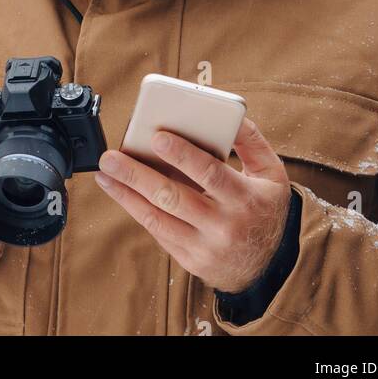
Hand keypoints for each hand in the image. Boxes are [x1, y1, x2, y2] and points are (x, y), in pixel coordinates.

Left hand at [94, 115, 291, 293]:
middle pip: (174, 197)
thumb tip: (228, 114)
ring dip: (127, 195)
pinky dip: (137, 211)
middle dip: (138, 175)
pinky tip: (120, 193)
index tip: (156, 136)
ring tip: (105, 175)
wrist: (271, 265)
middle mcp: (224, 226)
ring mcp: (205, 247)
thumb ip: (250, 141)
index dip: (182, 155)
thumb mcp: (271, 173)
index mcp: (245, 198)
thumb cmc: (266, 208)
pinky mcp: (191, 260)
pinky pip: (159, 233)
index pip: (210, 173)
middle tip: (112, 158)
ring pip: (158, 218)